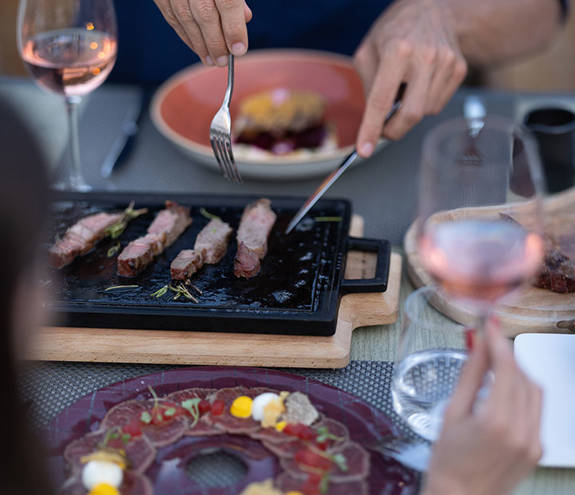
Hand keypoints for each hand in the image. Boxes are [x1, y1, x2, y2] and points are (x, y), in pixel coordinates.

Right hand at [153, 0, 251, 66]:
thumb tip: (245, 18)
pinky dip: (183, 33)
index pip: (227, 1)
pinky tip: (195, 45)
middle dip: (215, 42)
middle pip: (204, 13)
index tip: (239, 50)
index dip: (233, 29)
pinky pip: (170, 14)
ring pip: (185, 17)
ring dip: (198, 43)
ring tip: (210, 60)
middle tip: (223, 61)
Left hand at [353, 0, 466, 155]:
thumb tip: (373, 123)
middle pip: (410, 115)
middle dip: (393, 131)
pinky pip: (437, 104)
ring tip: (403, 88)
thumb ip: (367, 89)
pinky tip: (419, 84)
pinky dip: (424, 103)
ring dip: (408, 112)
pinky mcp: (459, 68)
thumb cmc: (392, 32)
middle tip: (382, 130)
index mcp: (396, 50)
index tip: (363, 150)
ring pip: (424, 112)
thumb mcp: (367, 53)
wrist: (430, 7)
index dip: (371, 129)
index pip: (381, 101)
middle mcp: (425, 56)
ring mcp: (446, 62)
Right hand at [422, 323, 542, 494]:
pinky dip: (523, 391)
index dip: (498, 341)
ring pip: (535, 390)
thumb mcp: (452, 413)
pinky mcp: (538, 448)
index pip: (506, 368)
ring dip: (517, 371)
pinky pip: (536, 408)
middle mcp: (523, 432)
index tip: (490, 323)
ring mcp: (534, 442)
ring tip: (494, 363)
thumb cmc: (448, 460)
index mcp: (496, 422)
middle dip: (506, 354)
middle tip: (487, 340)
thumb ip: (469, 375)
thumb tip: (477, 345)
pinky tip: (503, 389)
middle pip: (522, 376)